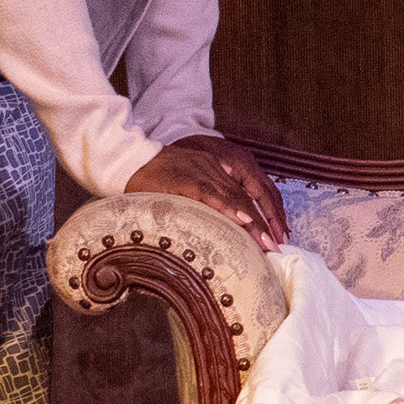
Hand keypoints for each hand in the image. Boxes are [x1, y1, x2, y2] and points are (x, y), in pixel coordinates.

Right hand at [130, 133, 287, 246]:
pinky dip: (228, 208)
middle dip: (263, 222)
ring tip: (266, 241)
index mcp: (212, 169)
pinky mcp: (185, 179)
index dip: (259, 215)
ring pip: (233, 197)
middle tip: (276, 245)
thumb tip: (214, 221)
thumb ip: (199, 197)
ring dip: (252, 221)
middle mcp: (211, 169)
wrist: (127, 158)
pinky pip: (211, 195)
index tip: (272, 236)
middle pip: (244, 197)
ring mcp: (199, 172)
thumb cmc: (150, 177)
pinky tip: (241, 220)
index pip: (242, 193)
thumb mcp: (182, 183)